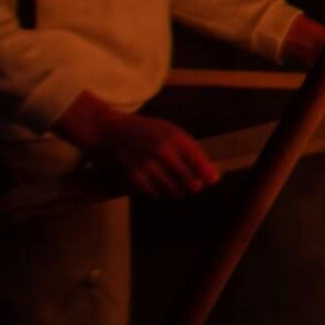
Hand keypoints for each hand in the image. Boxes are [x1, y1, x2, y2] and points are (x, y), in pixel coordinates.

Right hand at [53, 93, 219, 198]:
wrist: (111, 132)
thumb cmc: (146, 130)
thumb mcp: (170, 131)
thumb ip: (190, 149)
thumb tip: (210, 173)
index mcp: (175, 137)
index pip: (199, 161)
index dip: (208, 174)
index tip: (213, 180)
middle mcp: (163, 151)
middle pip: (189, 180)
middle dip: (195, 185)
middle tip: (193, 185)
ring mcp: (148, 165)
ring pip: (174, 190)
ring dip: (180, 192)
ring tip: (179, 187)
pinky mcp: (135, 176)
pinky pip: (156, 194)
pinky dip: (162, 194)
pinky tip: (162, 188)